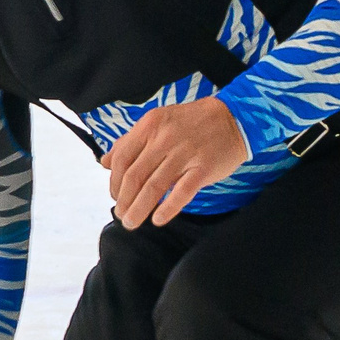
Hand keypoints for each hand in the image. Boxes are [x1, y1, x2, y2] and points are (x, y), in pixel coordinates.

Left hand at [104, 95, 250, 228]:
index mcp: (150, 125)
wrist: (235, 118)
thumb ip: (130, 141)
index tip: (115, 196)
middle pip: (134, 176)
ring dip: (139, 209)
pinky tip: (158, 219)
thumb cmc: (193, 122)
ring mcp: (185, 153)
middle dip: (124, 200)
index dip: (114, 182)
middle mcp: (164, 138)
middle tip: (122, 215)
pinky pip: (181, 193)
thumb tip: (105, 162)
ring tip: (132, 222)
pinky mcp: (204, 168)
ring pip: (154, 187)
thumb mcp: (157, 122)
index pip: (121, 158)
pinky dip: (167, 209)